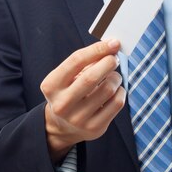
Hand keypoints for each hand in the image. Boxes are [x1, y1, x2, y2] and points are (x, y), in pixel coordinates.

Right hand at [40, 39, 125, 162]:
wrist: (63, 126)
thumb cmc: (69, 91)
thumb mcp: (68, 76)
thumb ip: (87, 61)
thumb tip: (111, 47)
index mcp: (51, 85)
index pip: (76, 61)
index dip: (98, 49)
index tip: (114, 43)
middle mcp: (62, 104)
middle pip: (91, 77)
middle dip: (108, 62)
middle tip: (115, 59)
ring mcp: (78, 119)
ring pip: (108, 89)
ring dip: (116, 77)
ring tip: (114, 76)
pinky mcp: (95, 128)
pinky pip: (117, 103)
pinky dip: (120, 91)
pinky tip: (115, 90)